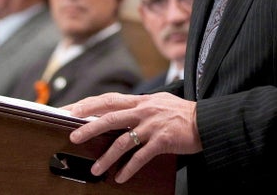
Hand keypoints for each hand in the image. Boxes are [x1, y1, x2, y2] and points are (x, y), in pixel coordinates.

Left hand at [66, 91, 200, 182]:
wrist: (205, 120)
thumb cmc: (181, 114)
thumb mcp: (158, 103)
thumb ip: (138, 107)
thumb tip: (118, 113)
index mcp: (141, 101)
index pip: (108, 100)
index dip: (88, 104)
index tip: (70, 110)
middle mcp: (144, 110)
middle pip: (110, 117)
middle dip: (89, 127)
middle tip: (74, 136)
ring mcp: (153, 125)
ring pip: (123, 141)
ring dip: (107, 157)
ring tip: (96, 168)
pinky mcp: (162, 140)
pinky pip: (141, 156)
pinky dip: (129, 168)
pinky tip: (121, 177)